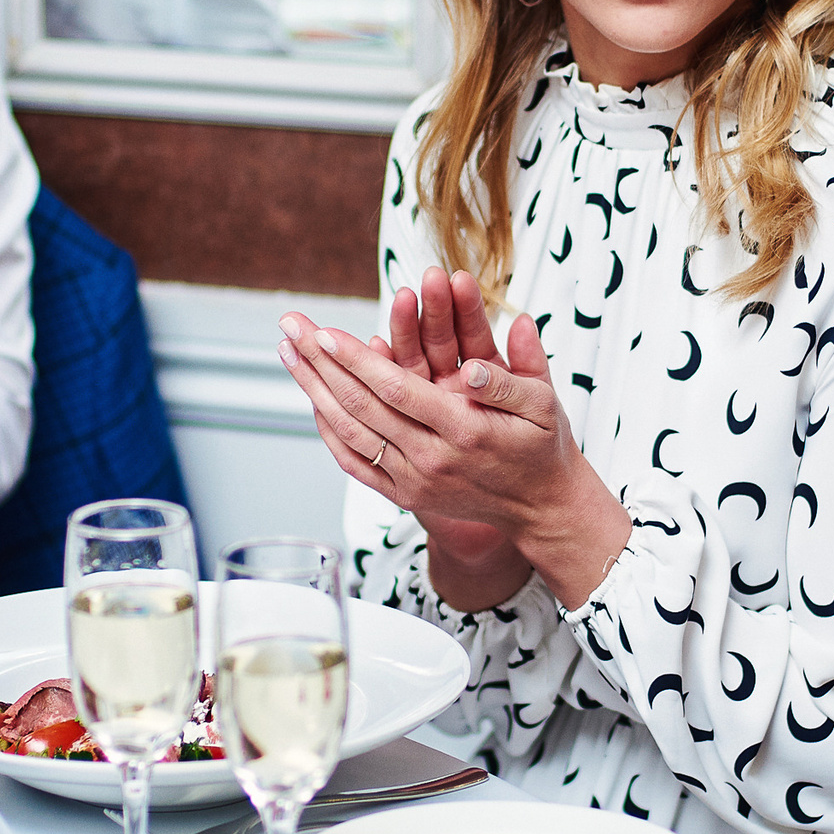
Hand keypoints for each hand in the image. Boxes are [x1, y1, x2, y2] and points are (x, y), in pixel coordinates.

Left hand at [280, 278, 631, 608]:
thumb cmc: (541, 445)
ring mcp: (413, 480)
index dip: (357, 361)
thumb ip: (512, 375)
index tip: (325, 332)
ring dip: (313, 390)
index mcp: (465, 431)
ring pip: (350, 432)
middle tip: (291, 327)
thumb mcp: (544, 403)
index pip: (396, 391)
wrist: (540, 506)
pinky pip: (355, 462)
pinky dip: (329, 430)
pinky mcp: (404, 494)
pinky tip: (312, 399)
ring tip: (288, 354)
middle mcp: (432, 460)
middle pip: (361, 407)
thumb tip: (475, 363)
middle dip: (320, 363)